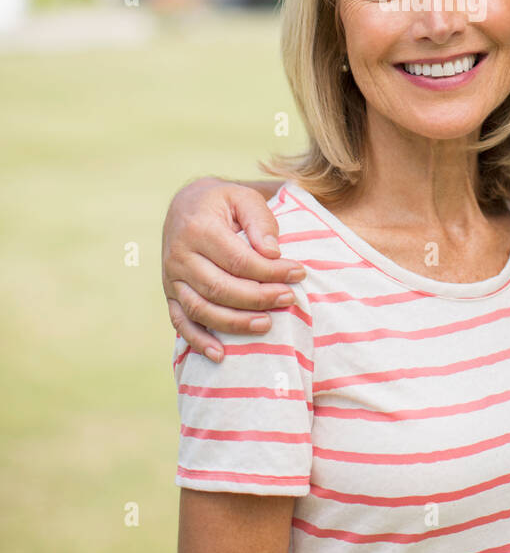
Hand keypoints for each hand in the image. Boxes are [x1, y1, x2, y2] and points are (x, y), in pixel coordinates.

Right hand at [162, 177, 306, 362]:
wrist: (185, 205)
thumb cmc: (222, 202)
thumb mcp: (243, 197)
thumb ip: (260, 222)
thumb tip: (272, 254)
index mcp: (198, 229)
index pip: (238, 260)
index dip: (270, 271)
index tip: (298, 273)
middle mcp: (179, 256)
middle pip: (220, 288)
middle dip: (259, 298)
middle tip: (289, 298)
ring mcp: (171, 278)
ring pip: (202, 309)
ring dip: (235, 323)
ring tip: (267, 325)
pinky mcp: (169, 293)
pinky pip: (180, 322)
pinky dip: (198, 341)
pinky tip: (221, 355)